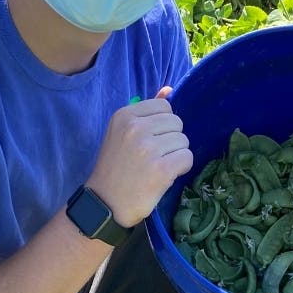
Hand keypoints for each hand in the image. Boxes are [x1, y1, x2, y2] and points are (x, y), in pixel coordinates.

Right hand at [87, 85, 192, 226]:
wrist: (105, 204)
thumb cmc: (116, 168)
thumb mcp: (122, 133)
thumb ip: (146, 111)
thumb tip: (170, 89)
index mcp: (124, 115)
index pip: (165, 106)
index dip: (163, 125)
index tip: (150, 141)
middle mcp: (135, 128)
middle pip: (177, 122)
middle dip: (171, 140)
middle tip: (155, 156)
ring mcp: (148, 148)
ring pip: (184, 141)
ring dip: (176, 155)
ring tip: (158, 167)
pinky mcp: (161, 169)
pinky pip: (187, 158)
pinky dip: (181, 168)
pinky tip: (165, 175)